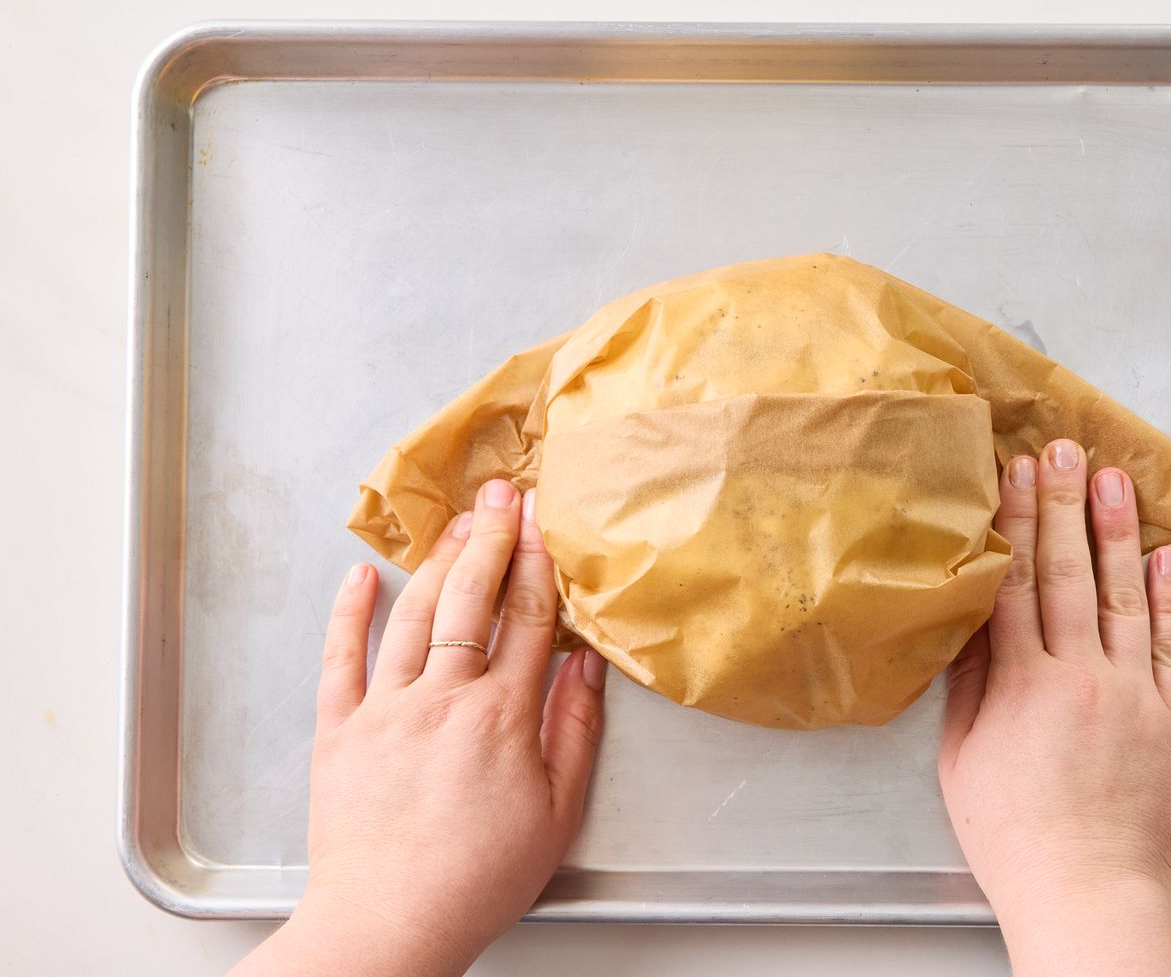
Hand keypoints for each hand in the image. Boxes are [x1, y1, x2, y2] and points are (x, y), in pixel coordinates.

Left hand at [232, 480, 607, 976]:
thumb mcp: (556, 813)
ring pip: (412, 616)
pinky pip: (341, 659)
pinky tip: (361, 577)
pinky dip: (349, 613)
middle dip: (490, 538)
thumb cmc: (476, 879)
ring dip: (436, 562)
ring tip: (456, 523)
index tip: (544, 521)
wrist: (387, 923)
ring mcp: (385, 710)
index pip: (527, 619)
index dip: (538, 563)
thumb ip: (574, 731)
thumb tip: (585, 665)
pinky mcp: (339, 731)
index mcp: (502, 717)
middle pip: (470, 600)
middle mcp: (443, 699)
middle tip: (500, 493)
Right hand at [939, 440, 1170, 976]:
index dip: (1013, 520)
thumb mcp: (962, 761)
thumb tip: (971, 628)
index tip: (1013, 474)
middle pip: (1067, 572)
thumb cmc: (1019, 841)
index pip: (1014, 581)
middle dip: (1062, 503)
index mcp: (1021, 685)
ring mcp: (1133, 693)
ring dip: (1117, 531)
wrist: (1091, 895)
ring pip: (1125, 595)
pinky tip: (1167, 559)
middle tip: (1063, 450)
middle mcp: (1080, 676)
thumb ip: (969, 688)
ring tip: (1114, 480)